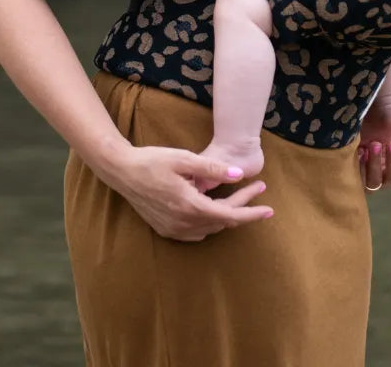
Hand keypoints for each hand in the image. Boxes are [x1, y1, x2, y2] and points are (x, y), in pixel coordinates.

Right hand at [105, 144, 273, 241]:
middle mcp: (183, 223)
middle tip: (258, 188)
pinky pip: (195, 231)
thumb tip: (239, 174)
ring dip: (226, 214)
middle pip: (222, 221)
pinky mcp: (165, 229)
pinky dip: (210, 222)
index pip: (229, 215)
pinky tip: (214, 209)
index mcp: (190, 206)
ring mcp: (173, 229)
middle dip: (242, 206)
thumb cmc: (153, 160)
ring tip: (239, 196)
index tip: (269, 209)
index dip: (251, 213)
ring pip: (209, 228)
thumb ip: (213, 168)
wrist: (122, 171)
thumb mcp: (184, 158)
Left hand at [358, 101, 390, 192]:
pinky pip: (357, 181)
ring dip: (376, 164)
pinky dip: (359, 168)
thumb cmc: (373, 128)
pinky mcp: (354, 180)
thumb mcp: (390, 124)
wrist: (348, 129)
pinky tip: (358, 153)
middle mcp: (385, 175)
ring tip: (373, 145)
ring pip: (376, 181)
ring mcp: (369, 179)